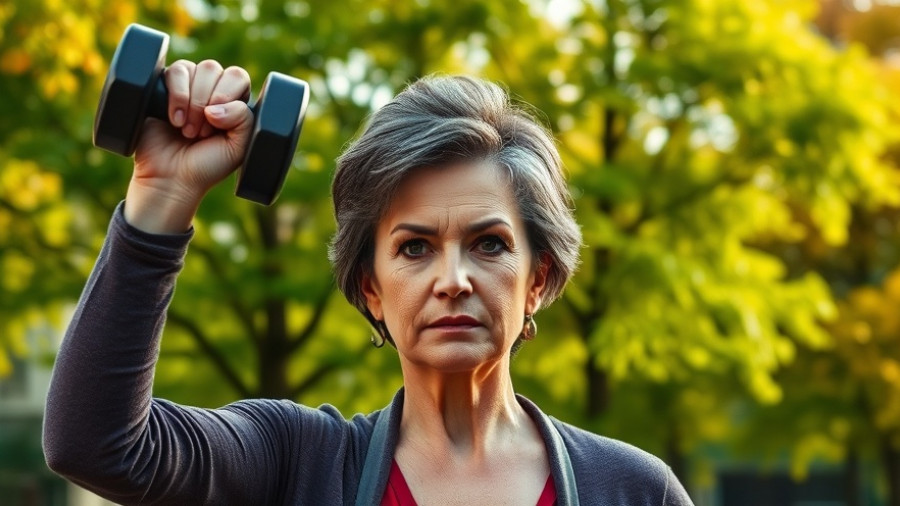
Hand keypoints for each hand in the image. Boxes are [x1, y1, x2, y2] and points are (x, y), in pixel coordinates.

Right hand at [124, 60, 252, 233]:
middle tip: (201, 133)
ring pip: (194, 68)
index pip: (237, 76)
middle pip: (214, 69)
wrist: (172, 178)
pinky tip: (175, 119)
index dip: (227, 95)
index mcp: (233, 102)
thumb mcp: (238, 147)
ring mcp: (187, 88)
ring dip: (192, 102)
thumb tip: (217, 104)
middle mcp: (211, 91)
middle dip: (206, 102)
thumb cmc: (207, 165)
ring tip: (187, 130)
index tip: (217, 124)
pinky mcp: (163, 88)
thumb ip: (243, 119)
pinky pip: (174, 71)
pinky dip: (176, 95)